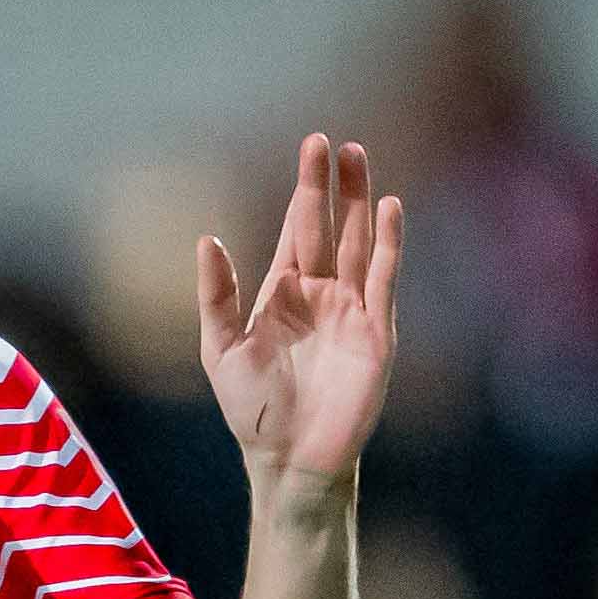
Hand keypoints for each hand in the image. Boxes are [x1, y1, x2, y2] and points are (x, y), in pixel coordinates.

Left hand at [195, 131, 404, 486]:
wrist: (287, 456)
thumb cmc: (252, 407)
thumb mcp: (221, 348)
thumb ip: (217, 295)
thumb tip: (206, 240)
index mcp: (284, 291)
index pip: (297, 228)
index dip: (305, 190)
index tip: (311, 148)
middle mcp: (322, 292)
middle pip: (330, 225)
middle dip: (332, 184)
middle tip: (331, 142)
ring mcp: (352, 309)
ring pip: (359, 243)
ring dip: (363, 202)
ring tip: (360, 159)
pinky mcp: (377, 332)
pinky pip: (383, 280)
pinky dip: (388, 245)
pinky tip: (391, 210)